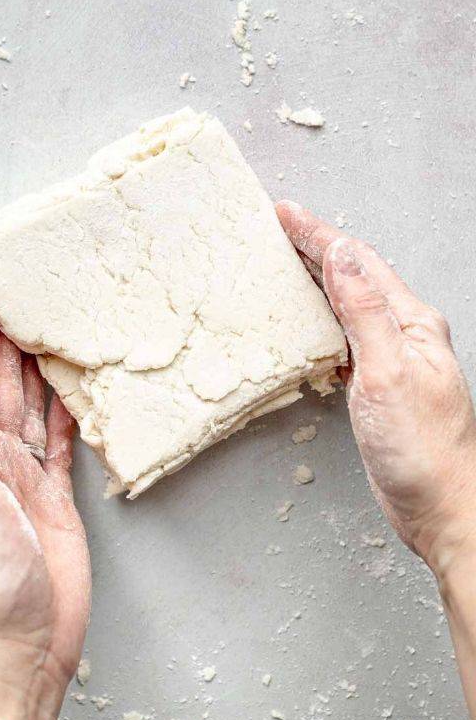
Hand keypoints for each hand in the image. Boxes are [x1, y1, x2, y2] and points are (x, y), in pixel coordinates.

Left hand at [0, 296, 88, 699]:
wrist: (16, 648)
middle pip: (2, 382)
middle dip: (9, 335)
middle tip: (23, 286)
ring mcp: (24, 482)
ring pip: (34, 406)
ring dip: (40, 364)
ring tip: (52, 319)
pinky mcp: (57, 504)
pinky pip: (63, 444)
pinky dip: (69, 411)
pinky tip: (74, 385)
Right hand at [278, 202, 475, 576]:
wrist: (440, 505)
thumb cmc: (422, 449)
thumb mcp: (387, 372)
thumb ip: (364, 312)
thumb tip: (342, 255)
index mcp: (411, 323)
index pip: (358, 264)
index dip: (318, 236)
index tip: (285, 214)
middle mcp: (405, 336)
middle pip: (354, 278)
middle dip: (315, 250)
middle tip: (279, 229)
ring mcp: (393, 363)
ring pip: (348, 308)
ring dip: (317, 285)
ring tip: (287, 268)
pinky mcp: (380, 391)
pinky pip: (347, 343)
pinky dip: (322, 327)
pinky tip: (309, 332)